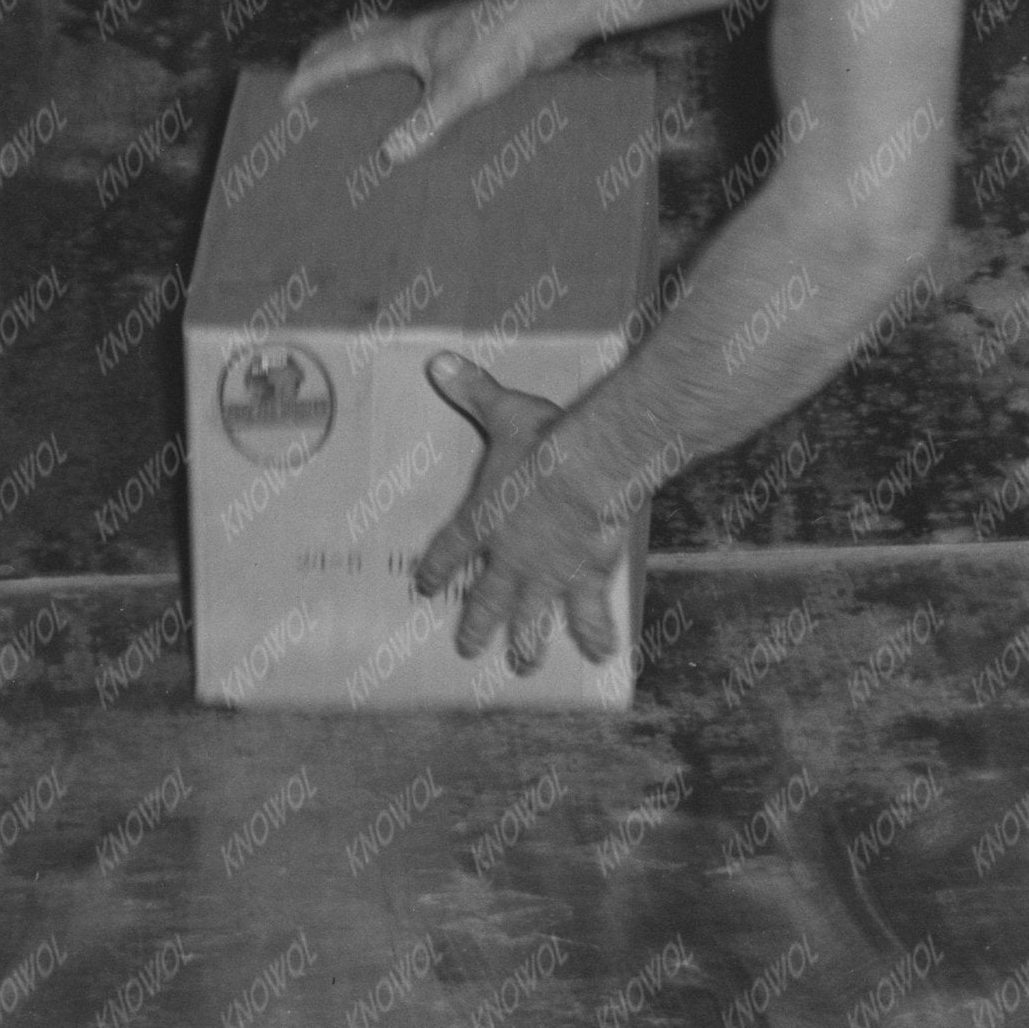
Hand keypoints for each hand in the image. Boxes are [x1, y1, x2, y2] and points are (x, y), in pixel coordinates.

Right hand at [291, 0, 568, 163]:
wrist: (548, 18)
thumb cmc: (500, 42)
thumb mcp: (457, 90)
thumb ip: (424, 123)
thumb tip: (391, 155)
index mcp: (405, 39)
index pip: (345, 57)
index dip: (314, 77)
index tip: (286, 95)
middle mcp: (419, 33)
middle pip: (360, 37)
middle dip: (331, 53)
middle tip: (306, 67)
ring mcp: (445, 38)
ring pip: (392, 45)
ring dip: (368, 58)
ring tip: (355, 81)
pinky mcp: (471, 48)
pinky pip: (425, 62)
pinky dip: (409, 75)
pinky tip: (422, 97)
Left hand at [414, 352, 631, 676]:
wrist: (589, 471)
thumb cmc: (544, 443)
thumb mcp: (503, 413)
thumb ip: (473, 391)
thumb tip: (438, 361)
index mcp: (484, 521)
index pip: (450, 552)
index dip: (437, 570)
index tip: (425, 587)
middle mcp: (510, 559)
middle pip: (487, 601)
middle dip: (476, 626)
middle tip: (467, 649)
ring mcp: (547, 575)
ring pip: (531, 621)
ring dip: (527, 646)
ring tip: (523, 666)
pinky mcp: (585, 580)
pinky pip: (589, 615)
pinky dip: (596, 634)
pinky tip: (603, 655)